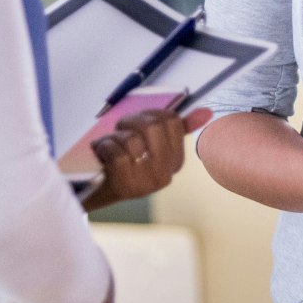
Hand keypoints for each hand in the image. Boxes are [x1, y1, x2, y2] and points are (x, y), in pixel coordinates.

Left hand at [79, 107, 212, 211]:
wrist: (94, 190)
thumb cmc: (122, 160)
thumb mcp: (149, 143)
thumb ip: (178, 128)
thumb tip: (207, 112)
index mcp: (175, 162)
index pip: (171, 120)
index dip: (148, 115)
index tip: (136, 125)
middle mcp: (165, 176)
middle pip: (153, 126)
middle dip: (130, 121)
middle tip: (120, 130)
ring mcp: (146, 183)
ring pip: (133, 139)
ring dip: (114, 137)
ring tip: (109, 146)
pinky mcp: (125, 186)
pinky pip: (116, 152)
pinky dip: (104, 146)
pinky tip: (102, 154)